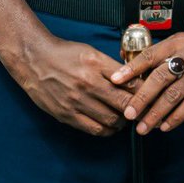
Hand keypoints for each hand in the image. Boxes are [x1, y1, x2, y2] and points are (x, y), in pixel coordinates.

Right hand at [7, 35, 132, 136]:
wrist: (35, 59)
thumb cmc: (65, 53)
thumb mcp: (92, 52)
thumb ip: (112, 67)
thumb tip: (132, 79)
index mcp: (97, 64)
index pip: (129, 82)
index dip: (144, 92)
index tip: (149, 95)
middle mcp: (88, 83)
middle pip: (123, 103)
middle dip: (137, 109)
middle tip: (142, 110)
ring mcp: (76, 101)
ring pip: (110, 119)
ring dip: (123, 121)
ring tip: (126, 118)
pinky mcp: (66, 114)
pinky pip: (93, 128)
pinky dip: (106, 130)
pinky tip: (110, 126)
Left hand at [110, 26, 183, 134]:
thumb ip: (163, 54)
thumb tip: (135, 67)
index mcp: (178, 43)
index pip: (150, 55)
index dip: (131, 68)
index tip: (115, 81)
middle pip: (159, 78)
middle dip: (141, 98)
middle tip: (128, 113)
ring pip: (173, 95)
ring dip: (156, 113)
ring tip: (143, 127)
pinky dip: (177, 117)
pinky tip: (166, 126)